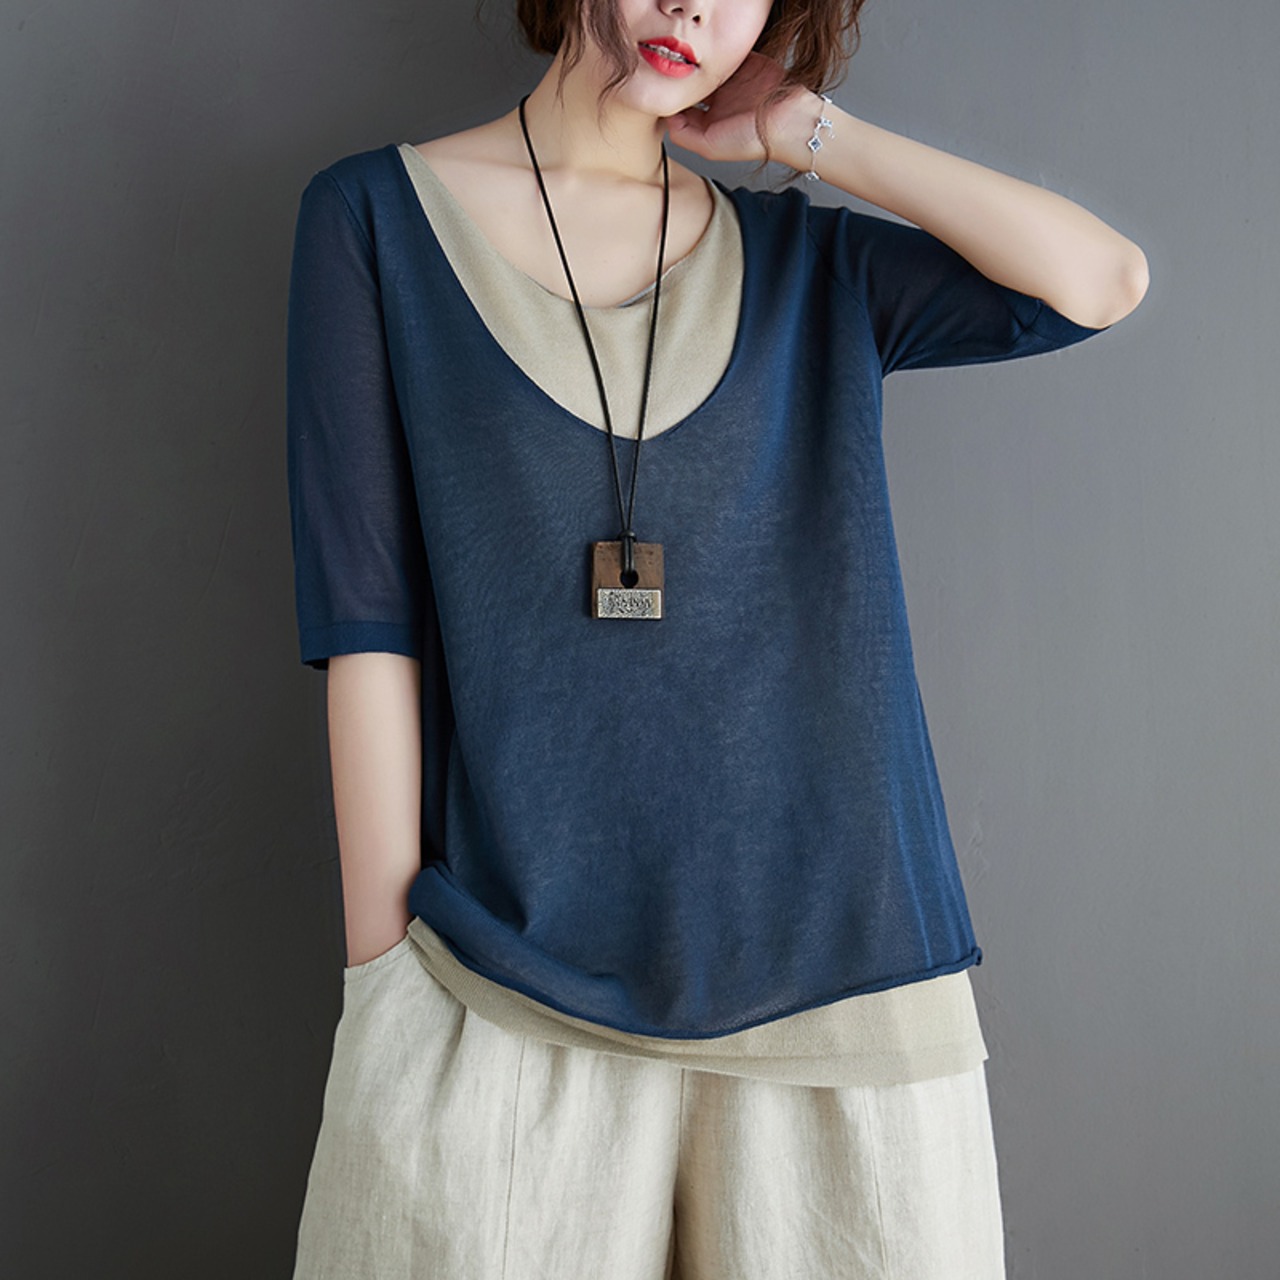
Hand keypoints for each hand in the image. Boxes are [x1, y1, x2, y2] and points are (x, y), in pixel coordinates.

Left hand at [664, 53, 818, 168]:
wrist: (789, 121)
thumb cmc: (755, 140)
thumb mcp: (710, 148)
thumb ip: (684, 136)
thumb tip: (666, 118)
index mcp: (710, 122)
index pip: (684, 108)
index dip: (673, 99)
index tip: (665, 90)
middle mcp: (720, 101)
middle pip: (693, 84)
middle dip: (684, 77)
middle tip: (676, 69)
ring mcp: (732, 81)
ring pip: (707, 67)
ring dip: (699, 61)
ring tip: (691, 57)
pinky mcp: (745, 63)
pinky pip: (725, 53)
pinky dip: (717, 50)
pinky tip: (710, 51)